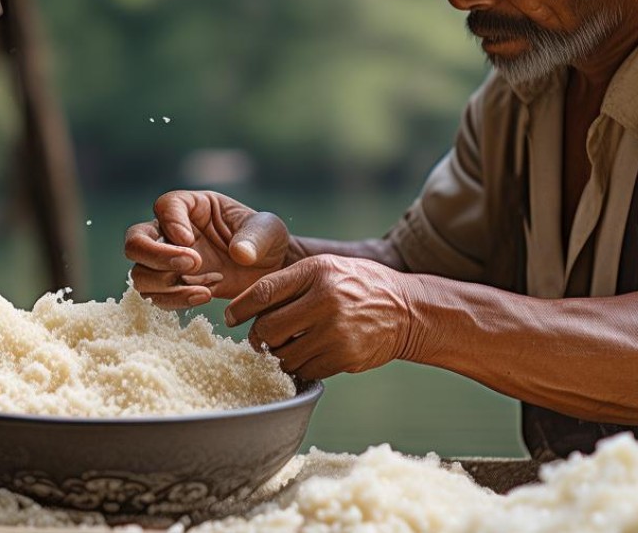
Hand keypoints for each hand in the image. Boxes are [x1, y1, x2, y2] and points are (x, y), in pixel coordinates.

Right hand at [124, 190, 290, 308]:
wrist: (271, 273)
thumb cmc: (267, 242)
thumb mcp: (269, 231)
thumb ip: (255, 238)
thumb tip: (240, 254)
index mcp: (192, 206)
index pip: (165, 206)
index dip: (171, 222)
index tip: (190, 239)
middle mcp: (172, 232)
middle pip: (136, 240)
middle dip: (156, 255)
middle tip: (192, 265)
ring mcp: (169, 262)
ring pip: (140, 273)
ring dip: (165, 284)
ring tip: (205, 288)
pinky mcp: (174, 287)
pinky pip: (157, 298)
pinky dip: (176, 301)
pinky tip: (206, 296)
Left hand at [225, 255, 414, 380]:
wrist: (408, 311)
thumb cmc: (359, 286)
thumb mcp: (327, 268)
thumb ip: (291, 282)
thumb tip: (247, 305)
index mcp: (317, 272)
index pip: (263, 293)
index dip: (239, 309)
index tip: (229, 318)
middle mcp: (326, 301)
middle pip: (268, 329)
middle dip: (258, 337)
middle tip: (258, 339)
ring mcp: (336, 332)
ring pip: (283, 355)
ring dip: (277, 355)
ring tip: (285, 347)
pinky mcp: (344, 357)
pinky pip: (304, 370)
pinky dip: (298, 367)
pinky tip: (305, 356)